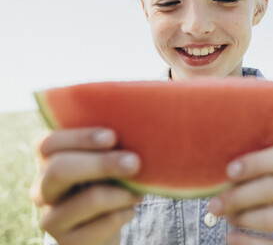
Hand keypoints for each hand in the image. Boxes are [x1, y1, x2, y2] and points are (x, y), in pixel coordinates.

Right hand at [30, 128, 142, 244]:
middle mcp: (42, 189)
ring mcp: (51, 218)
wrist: (103, 227)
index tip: (112, 137)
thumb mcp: (105, 160)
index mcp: (49, 161)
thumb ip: (110, 146)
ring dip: (122, 193)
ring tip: (139, 192)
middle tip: (134, 163)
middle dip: (102, 164)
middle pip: (60, 170)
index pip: (49, 143)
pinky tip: (129, 210)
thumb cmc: (109, 182)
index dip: (80, 138)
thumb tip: (135, 130)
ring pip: (89, 198)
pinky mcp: (66, 242)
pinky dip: (125, 213)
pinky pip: (104, 223)